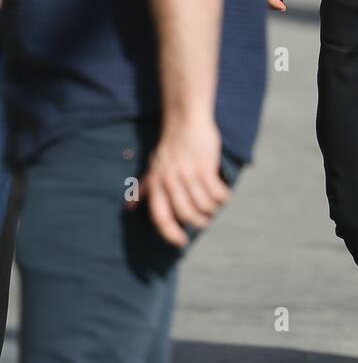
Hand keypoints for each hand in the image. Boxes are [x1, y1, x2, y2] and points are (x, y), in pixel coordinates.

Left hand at [134, 116, 228, 246]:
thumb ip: (144, 188)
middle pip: (186, 214)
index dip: (170, 234)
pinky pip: (216, 192)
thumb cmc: (171, 145)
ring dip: (212, 209)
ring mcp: (187, 173)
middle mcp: (169, 181)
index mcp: (156, 184)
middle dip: (199, 222)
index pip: (160, 217)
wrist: (186, 120)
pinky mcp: (204, 166)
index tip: (181, 242)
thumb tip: (129, 208)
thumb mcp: (153, 167)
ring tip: (215, 206)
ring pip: (203, 205)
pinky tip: (224, 194)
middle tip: (205, 220)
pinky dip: (223, 197)